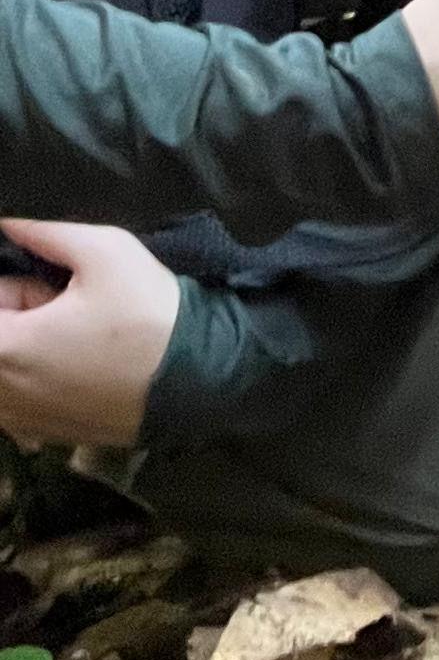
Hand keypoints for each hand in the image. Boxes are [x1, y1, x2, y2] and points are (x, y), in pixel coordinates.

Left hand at [0, 221, 181, 448]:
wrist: (197, 378)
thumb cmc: (146, 313)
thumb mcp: (105, 251)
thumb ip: (43, 233)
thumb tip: (8, 224)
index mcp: (5, 349)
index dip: (15, 288)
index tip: (48, 286)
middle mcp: (2, 395)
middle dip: (20, 314)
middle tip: (65, 304)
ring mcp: (21, 422)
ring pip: (6, 371)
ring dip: (26, 347)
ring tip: (73, 336)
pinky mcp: (43, 435)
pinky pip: (17, 401)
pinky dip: (36, 378)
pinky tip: (77, 366)